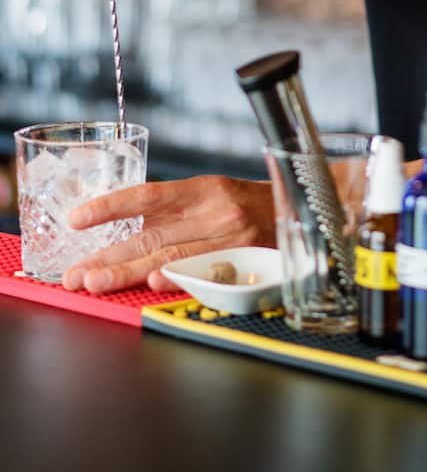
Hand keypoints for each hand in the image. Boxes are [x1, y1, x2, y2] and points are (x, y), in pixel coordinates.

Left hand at [61, 176, 275, 293]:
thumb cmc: (255, 208)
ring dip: (127, 273)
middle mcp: (216, 210)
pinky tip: (152, 283)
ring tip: (94, 283)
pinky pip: (205, 270)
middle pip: (152, 233)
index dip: (111, 206)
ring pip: (170, 254)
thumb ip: (179, 211)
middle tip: (75, 275)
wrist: (307, 213)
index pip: (149, 195)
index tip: (76, 219)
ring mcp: (231, 237)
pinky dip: (176, 277)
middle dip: (108, 256)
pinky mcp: (245, 260)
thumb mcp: (217, 196)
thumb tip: (127, 232)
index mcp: (204, 188)